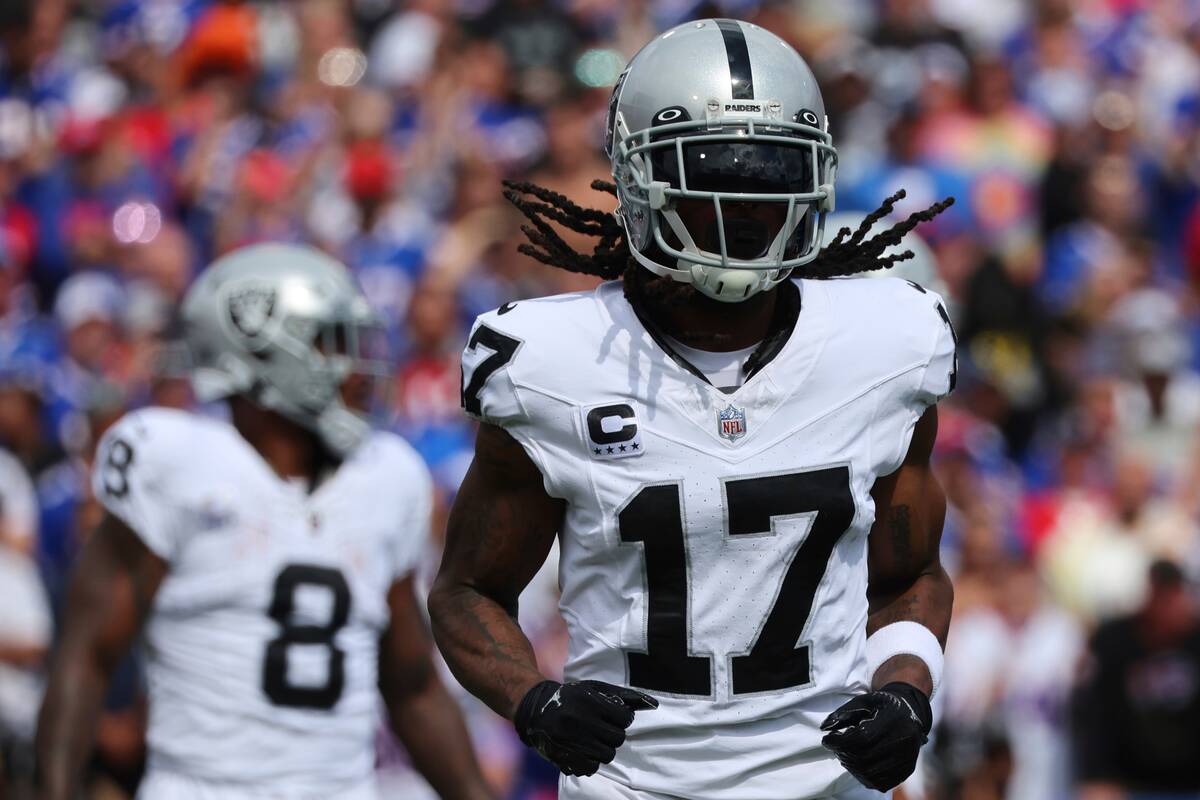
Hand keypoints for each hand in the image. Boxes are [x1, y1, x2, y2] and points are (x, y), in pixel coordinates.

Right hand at [513, 679, 657, 775]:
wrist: (535, 709)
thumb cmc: (572, 697)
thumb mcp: (595, 689)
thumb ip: (625, 696)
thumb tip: (654, 705)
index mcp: (588, 701)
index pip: (624, 718)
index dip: (622, 718)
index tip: (613, 716)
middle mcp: (578, 721)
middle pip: (618, 738)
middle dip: (614, 733)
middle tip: (603, 728)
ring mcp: (570, 741)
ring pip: (607, 755)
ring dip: (604, 748)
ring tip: (593, 738)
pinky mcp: (563, 757)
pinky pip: (591, 768)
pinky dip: (591, 760)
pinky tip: (583, 749)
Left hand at [821, 682, 931, 790]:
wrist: (911, 712)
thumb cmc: (883, 706)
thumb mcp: (864, 700)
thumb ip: (843, 713)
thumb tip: (824, 727)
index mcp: (893, 721)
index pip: (862, 739)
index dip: (839, 742)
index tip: (827, 740)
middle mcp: (903, 742)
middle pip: (864, 759)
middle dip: (843, 754)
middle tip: (836, 747)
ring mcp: (906, 759)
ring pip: (871, 774)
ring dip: (851, 767)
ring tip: (845, 754)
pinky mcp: (906, 770)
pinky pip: (880, 783)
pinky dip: (863, 777)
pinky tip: (857, 764)